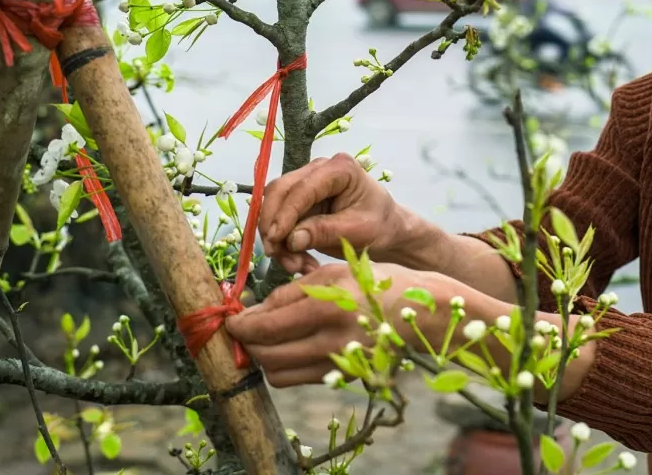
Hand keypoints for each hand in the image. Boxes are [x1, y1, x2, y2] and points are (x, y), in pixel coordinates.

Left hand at [225, 262, 448, 387]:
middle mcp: (329, 340)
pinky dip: (282, 366)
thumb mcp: (333, 272)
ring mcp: (336, 362)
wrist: (419, 311)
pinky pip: (296, 379)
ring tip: (264, 338)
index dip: (239, 324)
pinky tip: (287, 347)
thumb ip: (291, 292)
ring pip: (277, 373)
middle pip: (265, 354)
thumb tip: (255, 310)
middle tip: (243, 327)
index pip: (265, 326)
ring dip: (262, 357)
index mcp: (325, 307)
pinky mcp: (341, 375)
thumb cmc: (375, 283)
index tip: (232, 317)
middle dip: (246, 342)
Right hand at [259, 153, 408, 275]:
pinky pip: (279, 221)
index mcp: (340, 168)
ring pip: (274, 207)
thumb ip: (324, 232)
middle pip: (279, 192)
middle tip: (277, 256)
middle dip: (274, 226)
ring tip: (295, 265)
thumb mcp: (357, 231)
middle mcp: (318, 169)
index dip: (285, 214)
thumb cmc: (381, 226)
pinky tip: (297, 261)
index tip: (276, 240)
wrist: (387, 231)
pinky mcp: (300, 202)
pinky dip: (283, 243)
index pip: (302, 188)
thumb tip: (291, 239)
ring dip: (277, 238)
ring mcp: (307, 183)